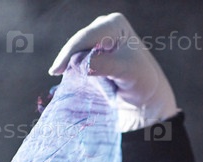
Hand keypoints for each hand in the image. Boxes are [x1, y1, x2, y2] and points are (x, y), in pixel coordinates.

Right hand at [48, 13, 177, 131]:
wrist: (146, 95)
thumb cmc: (141, 81)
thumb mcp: (126, 71)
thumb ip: (104, 65)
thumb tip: (80, 63)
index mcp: (114, 24)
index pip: (86, 37)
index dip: (69, 53)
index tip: (56, 71)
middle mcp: (103, 27)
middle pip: (77, 44)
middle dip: (68, 59)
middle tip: (58, 75)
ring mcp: (96, 40)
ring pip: (74, 53)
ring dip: (70, 67)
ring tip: (65, 79)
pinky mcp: (91, 54)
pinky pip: (76, 61)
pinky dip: (71, 71)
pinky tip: (66, 79)